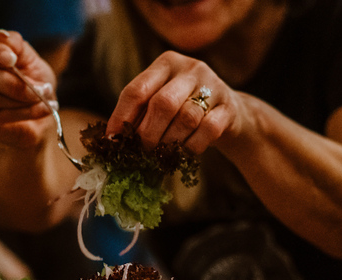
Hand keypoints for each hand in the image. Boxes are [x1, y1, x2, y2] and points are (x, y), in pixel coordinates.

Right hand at [0, 28, 56, 146]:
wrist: (38, 107)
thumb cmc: (30, 76)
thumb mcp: (29, 57)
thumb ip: (15, 44)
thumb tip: (1, 36)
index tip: (12, 59)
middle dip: (13, 83)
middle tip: (42, 88)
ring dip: (22, 100)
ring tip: (45, 98)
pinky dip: (24, 113)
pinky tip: (42, 109)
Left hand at [106, 51, 239, 153]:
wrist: (229, 112)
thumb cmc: (183, 109)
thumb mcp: (160, 102)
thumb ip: (139, 114)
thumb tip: (112, 140)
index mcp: (166, 63)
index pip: (137, 90)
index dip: (121, 118)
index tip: (114, 140)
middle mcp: (190, 68)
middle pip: (162, 103)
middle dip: (148, 133)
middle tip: (143, 151)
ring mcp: (213, 85)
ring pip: (186, 118)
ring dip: (170, 142)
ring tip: (163, 154)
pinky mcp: (229, 107)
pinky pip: (208, 130)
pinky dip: (192, 146)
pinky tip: (185, 152)